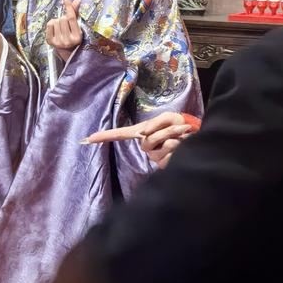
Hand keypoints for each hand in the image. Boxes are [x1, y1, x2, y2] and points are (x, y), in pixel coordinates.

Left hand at [44, 0, 82, 61]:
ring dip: (57, 21)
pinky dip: (51, 24)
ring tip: (60, 28)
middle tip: (65, 25)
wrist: (66, 52)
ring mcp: (59, 42)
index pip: (71, 18)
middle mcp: (68, 40)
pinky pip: (49, 25)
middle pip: (63, 19)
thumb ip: (76, 12)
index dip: (68, 6)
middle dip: (63, 18)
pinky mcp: (50, 42)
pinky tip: (55, 29)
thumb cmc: (72, 35)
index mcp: (77, 37)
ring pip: (55, 21)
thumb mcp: (76, 26)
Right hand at [85, 111, 199, 168]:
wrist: (193, 135)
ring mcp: (154, 156)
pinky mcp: (164, 164)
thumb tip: (143, 134)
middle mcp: (145, 146)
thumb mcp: (167, 118)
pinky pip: (170, 155)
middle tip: (181, 127)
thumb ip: (154, 125)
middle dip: (166, 131)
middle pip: (148, 139)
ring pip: (161, 146)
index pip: (120, 134)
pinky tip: (184, 146)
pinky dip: (181, 147)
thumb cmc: (178, 124)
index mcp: (141, 133)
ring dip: (176, 137)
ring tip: (184, 135)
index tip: (88, 138)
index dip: (105, 136)